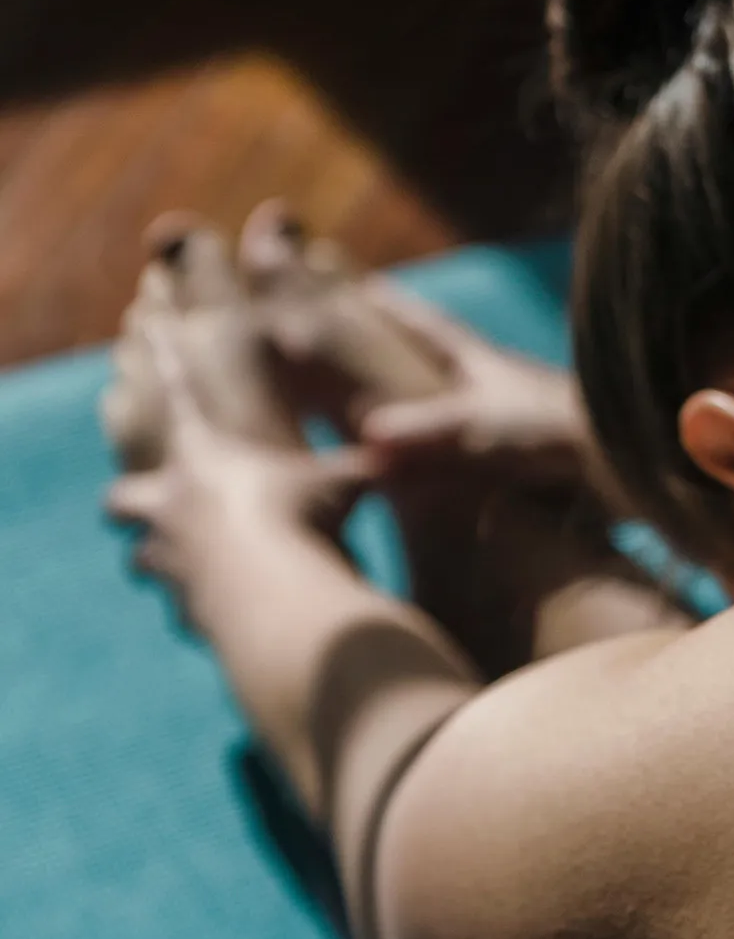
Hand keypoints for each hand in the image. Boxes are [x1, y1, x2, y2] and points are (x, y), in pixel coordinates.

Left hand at [103, 309, 375, 627]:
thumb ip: (367, 465)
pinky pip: (178, 613)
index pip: (177, 392)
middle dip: (133, 503)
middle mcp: (169, 507)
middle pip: (122, 501)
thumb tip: (406, 443)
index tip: (148, 320)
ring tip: (185, 570)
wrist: (273, 592)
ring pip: (140, 562)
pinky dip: (193, 614)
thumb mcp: (344, 484)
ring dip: (160, 565)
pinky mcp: (182, 610)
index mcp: (202, 457)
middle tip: (148, 505)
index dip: (164, 356)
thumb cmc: (304, 521)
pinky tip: (219, 618)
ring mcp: (169, 562)